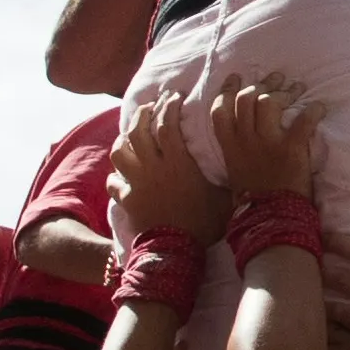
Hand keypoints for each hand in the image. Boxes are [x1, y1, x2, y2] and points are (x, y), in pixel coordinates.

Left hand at [117, 109, 228, 243]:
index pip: (168, 124)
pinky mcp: (127, 200)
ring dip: (124, 140)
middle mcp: (154, 168)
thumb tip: (236, 163)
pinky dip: (116, 177)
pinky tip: (122, 176)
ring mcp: (137, 183)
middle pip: (138, 130)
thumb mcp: (222, 196)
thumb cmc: (204, 223)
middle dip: (143, 114)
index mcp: (179, 163)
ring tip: (131, 136)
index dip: (169, 106)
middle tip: (150, 107)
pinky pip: (113, 182)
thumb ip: (224, 176)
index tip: (174, 97)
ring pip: (120, 152)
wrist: (177, 251)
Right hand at [212, 82, 322, 205]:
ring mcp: (267, 143)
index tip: (236, 78)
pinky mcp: (290, 148)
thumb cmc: (253, 201)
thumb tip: (241, 138)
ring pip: (269, 103)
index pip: (221, 110)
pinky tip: (319, 107)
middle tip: (275, 79)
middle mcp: (246, 140)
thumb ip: (237, 152)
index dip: (227, 90)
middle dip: (262, 84)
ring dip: (284, 92)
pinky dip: (313, 111)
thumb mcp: (235, 173)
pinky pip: (302, 121)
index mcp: (230, 147)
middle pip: (247, 99)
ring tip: (296, 88)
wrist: (271, 219)